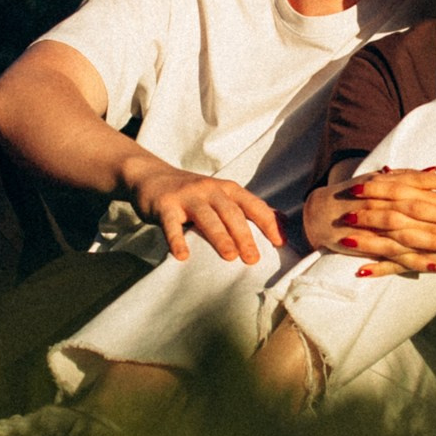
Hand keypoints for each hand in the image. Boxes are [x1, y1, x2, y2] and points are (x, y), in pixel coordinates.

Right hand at [127, 160, 282, 264]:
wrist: (151, 176)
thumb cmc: (193, 193)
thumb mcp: (222, 195)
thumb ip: (248, 208)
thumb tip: (283, 223)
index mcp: (227, 189)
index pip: (252, 205)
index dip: (268, 222)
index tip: (280, 243)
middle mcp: (209, 190)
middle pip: (231, 212)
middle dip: (244, 235)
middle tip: (253, 259)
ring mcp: (186, 196)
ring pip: (206, 217)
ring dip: (219, 237)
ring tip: (229, 257)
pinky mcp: (165, 205)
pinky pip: (171, 224)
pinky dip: (177, 240)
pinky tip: (182, 256)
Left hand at [315, 167, 435, 278]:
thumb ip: (414, 184)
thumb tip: (386, 172)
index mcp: (427, 200)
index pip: (396, 192)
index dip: (373, 191)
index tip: (352, 188)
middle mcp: (425, 220)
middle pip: (389, 216)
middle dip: (364, 215)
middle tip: (342, 215)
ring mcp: (425, 242)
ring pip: (390, 241)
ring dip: (366, 242)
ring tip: (343, 242)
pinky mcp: (428, 261)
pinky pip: (400, 266)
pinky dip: (380, 269)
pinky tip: (361, 271)